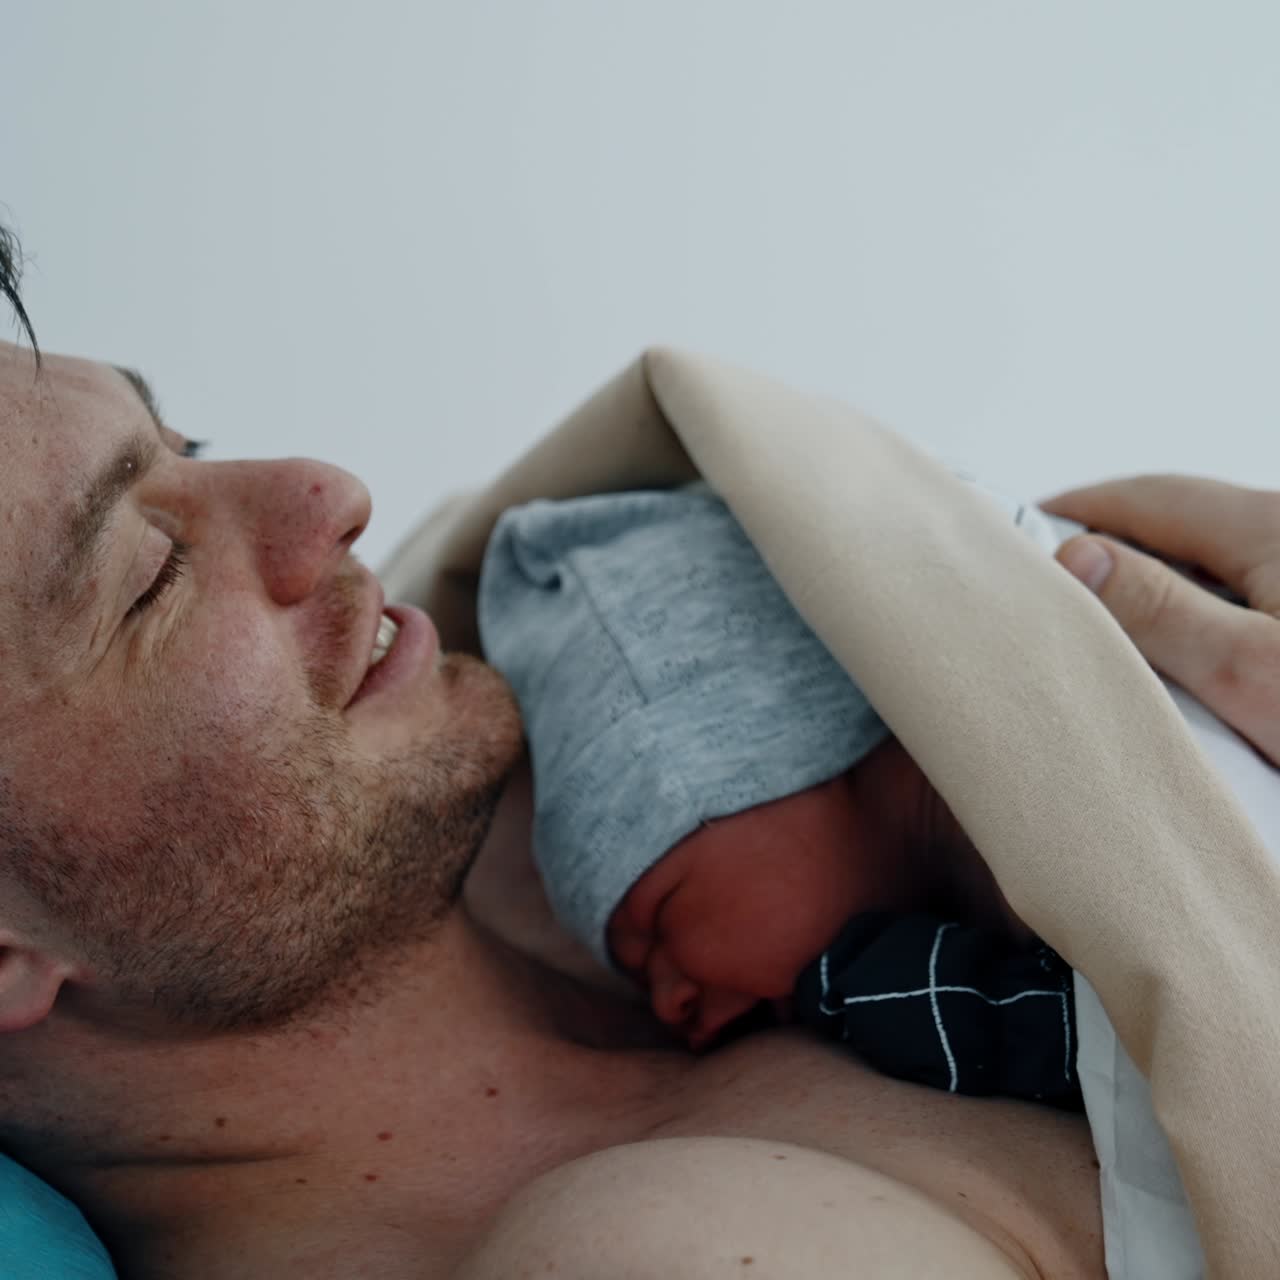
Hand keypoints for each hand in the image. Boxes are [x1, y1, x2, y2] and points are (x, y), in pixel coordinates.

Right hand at [1041, 475, 1279, 765]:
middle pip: (1179, 525)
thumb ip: (1159, 611)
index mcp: (1271, 523)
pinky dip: (1194, 618)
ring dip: (1154, 590)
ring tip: (1099, 633)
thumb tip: (1073, 556)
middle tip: (1043, 591)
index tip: (1013, 537)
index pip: (1147, 497)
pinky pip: (1242, 597)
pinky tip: (1176, 660)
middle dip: (1108, 549)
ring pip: (1210, 565)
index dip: (1075, 511)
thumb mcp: (1251, 670)